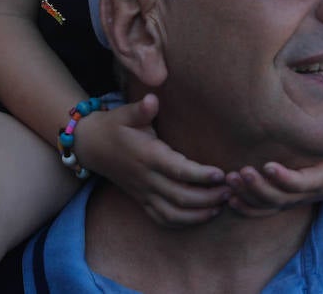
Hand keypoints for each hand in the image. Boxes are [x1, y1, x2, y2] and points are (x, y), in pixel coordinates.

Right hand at [73, 93, 228, 225]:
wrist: (91, 147)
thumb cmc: (114, 126)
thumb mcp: (125, 113)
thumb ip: (141, 109)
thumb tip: (152, 99)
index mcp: (147, 156)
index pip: (177, 170)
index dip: (200, 175)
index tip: (221, 174)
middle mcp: (146, 179)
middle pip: (180, 197)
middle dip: (208, 197)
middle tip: (231, 190)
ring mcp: (143, 193)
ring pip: (173, 213)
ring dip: (199, 214)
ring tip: (222, 205)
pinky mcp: (142, 201)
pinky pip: (162, 219)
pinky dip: (183, 223)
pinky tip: (202, 216)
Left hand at [225, 124, 322, 215]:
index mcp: (321, 181)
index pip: (301, 184)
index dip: (284, 178)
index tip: (267, 165)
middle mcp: (305, 194)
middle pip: (278, 198)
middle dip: (258, 187)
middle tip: (239, 172)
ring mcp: (293, 200)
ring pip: (267, 205)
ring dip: (247, 195)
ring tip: (229, 180)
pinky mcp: (284, 201)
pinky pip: (263, 211)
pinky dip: (246, 208)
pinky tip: (229, 199)